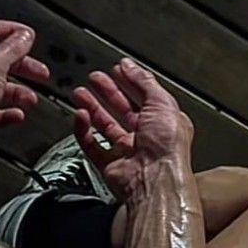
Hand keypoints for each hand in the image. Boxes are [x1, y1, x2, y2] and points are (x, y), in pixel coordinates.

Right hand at [74, 58, 192, 200]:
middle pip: (123, 110)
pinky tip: (80, 115)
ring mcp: (128, 153)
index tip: (117, 70)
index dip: (130, 82)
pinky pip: (91, 145)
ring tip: (80, 93)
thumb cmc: (167, 148)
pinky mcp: (111, 166)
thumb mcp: (162, 103)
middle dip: (108, 92)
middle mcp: (147, 138)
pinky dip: (83, 130)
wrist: (155, 180)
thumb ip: (144, 82)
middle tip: (95, 78)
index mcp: (164, 122)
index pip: (145, 97)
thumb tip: (130, 66)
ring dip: (92, 108)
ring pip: (105, 126)